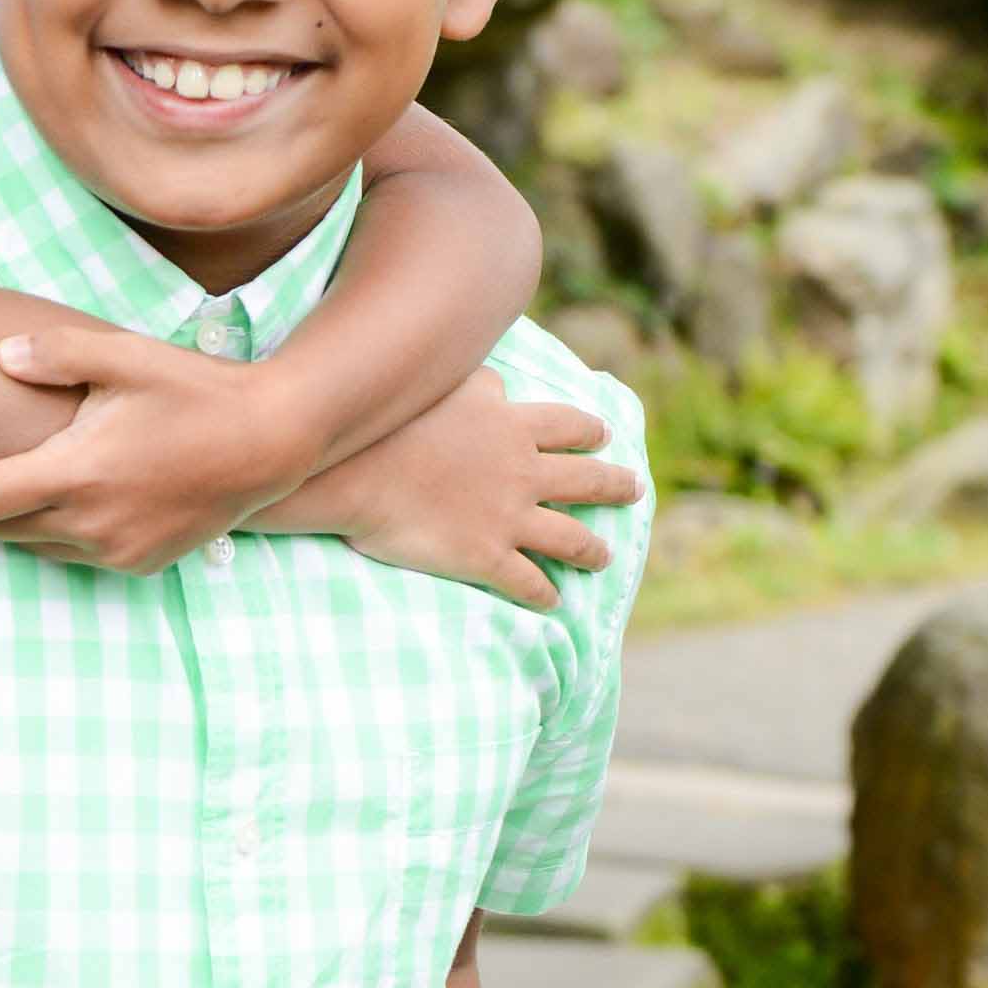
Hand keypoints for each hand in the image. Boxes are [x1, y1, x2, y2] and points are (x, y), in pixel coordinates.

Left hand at [0, 317, 293, 571]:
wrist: (268, 440)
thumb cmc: (193, 389)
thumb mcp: (125, 355)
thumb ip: (57, 352)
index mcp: (77, 473)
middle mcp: (91, 524)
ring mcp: (117, 550)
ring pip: (35, 548)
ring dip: (22, 520)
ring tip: (29, 479)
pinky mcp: (141, 564)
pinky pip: (79, 558)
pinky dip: (65, 534)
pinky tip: (80, 496)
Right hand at [299, 376, 638, 611]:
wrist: (354, 473)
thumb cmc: (391, 423)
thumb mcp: (446, 385)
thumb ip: (482, 387)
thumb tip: (500, 388)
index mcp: (514, 427)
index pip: (570, 426)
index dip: (591, 431)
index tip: (603, 434)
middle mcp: (523, 473)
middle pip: (587, 480)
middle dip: (616, 486)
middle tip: (634, 490)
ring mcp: (508, 519)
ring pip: (571, 539)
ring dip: (592, 550)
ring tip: (604, 558)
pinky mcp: (486, 558)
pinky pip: (528, 582)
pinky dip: (544, 594)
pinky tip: (553, 602)